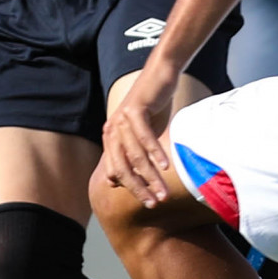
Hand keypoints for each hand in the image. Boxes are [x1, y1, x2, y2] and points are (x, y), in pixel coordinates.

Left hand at [102, 65, 179, 206]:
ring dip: (150, 177)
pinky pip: (144, 137)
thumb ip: (130, 156)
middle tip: (156, 203)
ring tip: (164, 192)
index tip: (150, 203)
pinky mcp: (134, 110)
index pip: (117, 174)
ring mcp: (121, 120)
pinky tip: (166, 166)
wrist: (160, 75)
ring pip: (135, 156)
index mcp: (111, 140)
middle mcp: (111, 131)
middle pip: (123, 168)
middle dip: (140, 188)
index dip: (133, 190)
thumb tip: (116, 182)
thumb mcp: (141, 136)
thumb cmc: (153, 108)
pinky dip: (155, 153)